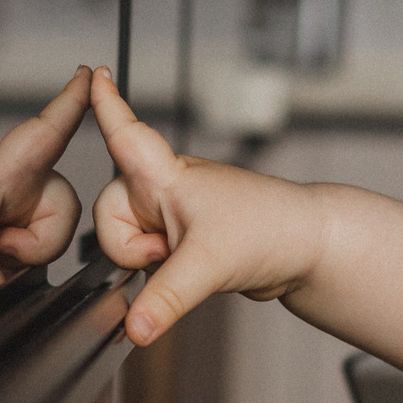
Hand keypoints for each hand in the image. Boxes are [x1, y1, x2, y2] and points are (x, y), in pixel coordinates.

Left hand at [0, 67, 90, 301]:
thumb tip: (7, 309)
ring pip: (43, 245)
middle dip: (38, 244)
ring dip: (16, 261)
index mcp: (3, 168)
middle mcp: (11, 185)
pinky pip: (23, 264)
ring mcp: (4, 213)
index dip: (74, 105)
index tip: (93, 74)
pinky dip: (5, 273)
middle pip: (63, 214)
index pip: (48, 132)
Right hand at [90, 68, 326, 344]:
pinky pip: (149, 262)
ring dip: (149, 264)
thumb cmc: (271, 230)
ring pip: (128, 244)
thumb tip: (135, 328)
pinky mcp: (184, 242)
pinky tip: (188, 277)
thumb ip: (165, 298)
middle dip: (127, 246)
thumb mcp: (209, 264)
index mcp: (168, 175)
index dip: (105, 106)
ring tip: (190, 262)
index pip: (126, 134)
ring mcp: (174, 217)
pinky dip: (159, 278)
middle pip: (109, 214)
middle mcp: (166, 190)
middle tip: (165, 255)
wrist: (310, 250)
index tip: (92, 74)